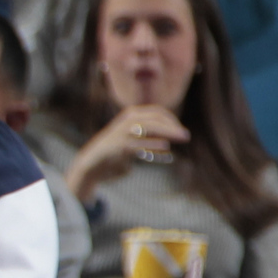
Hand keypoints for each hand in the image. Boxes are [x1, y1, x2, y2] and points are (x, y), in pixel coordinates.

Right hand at [68, 103, 188, 196]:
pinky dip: (153, 144)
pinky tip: (165, 147)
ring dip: (168, 132)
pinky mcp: (119, 146)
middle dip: (173, 126)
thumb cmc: (114, 153)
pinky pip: (140, 142)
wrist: (90, 164)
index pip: (157, 112)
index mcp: (130, 115)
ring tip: (182, 138)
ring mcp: (122, 132)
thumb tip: (170, 140)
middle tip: (186, 136)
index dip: (172, 120)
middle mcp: (126, 121)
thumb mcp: (133, 142)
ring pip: (150, 127)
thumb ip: (149, 138)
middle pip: (155, 118)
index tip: (181, 132)